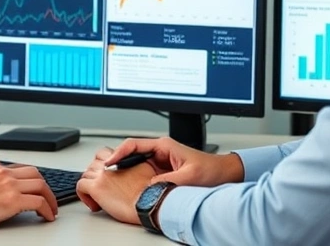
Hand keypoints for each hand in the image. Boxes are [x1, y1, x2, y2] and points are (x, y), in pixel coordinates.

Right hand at [0, 162, 58, 230]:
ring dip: (50, 199)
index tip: (36, 189)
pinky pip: (39, 203)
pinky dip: (48, 210)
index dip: (32, 180)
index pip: (21, 169)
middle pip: (35, 175)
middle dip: (45, 187)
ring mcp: (9, 185)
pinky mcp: (12, 201)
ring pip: (41, 186)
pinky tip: (47, 216)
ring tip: (51, 209)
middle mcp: (3, 173)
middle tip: (48, 198)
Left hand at [76, 147, 163, 224]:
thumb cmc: (152, 195)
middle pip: (94, 162)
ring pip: (86, 173)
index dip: (104, 164)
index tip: (108, 176)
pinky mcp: (96, 187)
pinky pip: (80, 186)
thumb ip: (136, 167)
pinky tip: (93, 204)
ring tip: (98, 197)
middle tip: (102, 187)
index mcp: (124, 160)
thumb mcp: (148, 171)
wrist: (151, 205)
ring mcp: (102, 175)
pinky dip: (83, 195)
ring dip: (90, 185)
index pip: (106, 154)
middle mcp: (112, 164)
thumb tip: (134, 172)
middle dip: (95, 174)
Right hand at [105, 137, 243, 186]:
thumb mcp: (189, 176)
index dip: (119, 153)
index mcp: (163, 145)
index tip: (110, 162)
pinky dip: (134, 178)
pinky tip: (129, 185)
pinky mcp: (161, 170)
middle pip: (130, 152)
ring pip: (135, 163)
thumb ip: (168, 180)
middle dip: (118, 161)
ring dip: (125, 170)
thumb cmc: (210, 169)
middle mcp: (159, 150)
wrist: (222, 174)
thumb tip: (150, 186)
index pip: (134, 144)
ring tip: (115, 179)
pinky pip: (142, 173)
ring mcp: (159, 160)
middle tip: (107, 173)